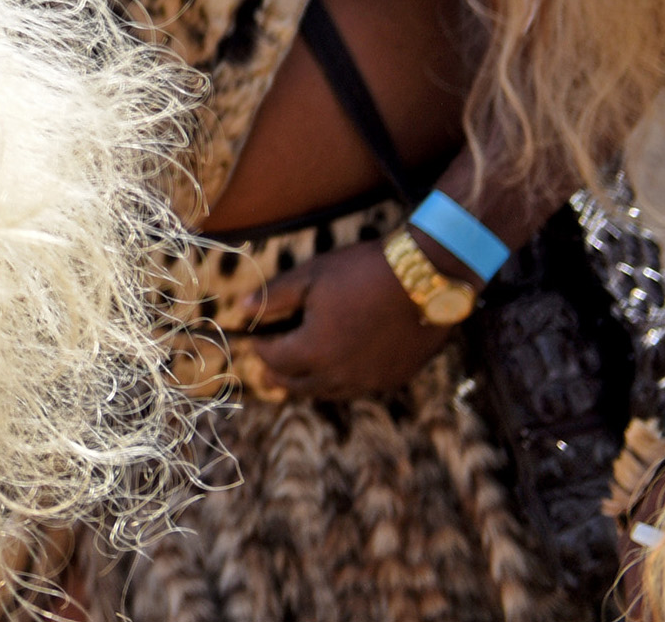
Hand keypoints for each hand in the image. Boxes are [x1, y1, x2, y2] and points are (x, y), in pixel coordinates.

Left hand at [228, 240, 453, 402]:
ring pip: (328, 392)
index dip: (260, 348)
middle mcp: (340, 375)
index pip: (274, 358)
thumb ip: (272, 297)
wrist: (425, 277)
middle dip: (278, 375)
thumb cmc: (361, 272)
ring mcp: (369, 381)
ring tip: (298, 376)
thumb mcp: (310, 276)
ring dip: (308, 384)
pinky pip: (358, 388)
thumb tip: (240, 308)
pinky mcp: (393, 378)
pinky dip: (340, 382)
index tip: (254, 338)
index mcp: (314, 351)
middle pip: (298, 385)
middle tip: (266, 371)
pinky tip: (338, 370)